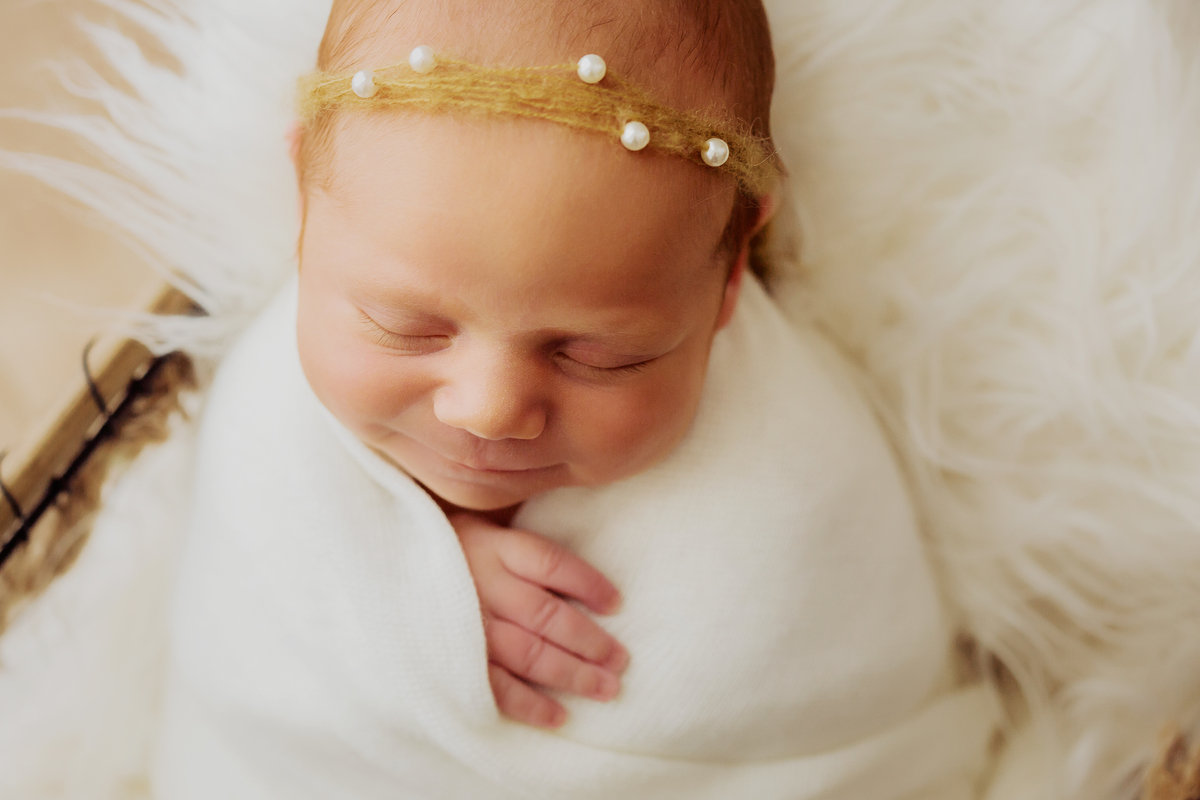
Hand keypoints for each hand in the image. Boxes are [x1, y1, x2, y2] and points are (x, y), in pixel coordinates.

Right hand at [450, 513, 628, 729]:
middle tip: (621, 660)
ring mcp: (469, 625)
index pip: (551, 564)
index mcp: (494, 547)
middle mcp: (484, 585)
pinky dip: (530, 704)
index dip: (588, 584)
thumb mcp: (482, 524)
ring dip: (572, 674)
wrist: (384, 561)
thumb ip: (523, 542)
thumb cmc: (448, 545)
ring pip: (529, 654)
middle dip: (590, 641)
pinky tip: (560, 716)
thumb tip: (580, 560)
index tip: (617, 603)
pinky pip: (496, 687)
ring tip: (606, 688)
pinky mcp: (455, 659)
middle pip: (548, 615)